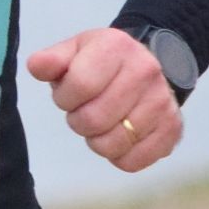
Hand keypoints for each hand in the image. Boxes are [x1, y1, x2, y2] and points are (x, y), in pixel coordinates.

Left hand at [25, 27, 179, 172]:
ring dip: (97, 140)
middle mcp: (146, 71)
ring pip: (112, 144)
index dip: (64, 98)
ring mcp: (162, 102)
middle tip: (84, 111)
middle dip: (79, 121)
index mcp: (117, 47)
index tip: (68, 95)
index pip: (79, 86)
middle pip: (94, 120)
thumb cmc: (101, 62)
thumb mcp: (75, 51)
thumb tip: (36, 66)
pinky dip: (119, 156)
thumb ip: (52, 60)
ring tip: (102, 123)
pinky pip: (133, 162)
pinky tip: (120, 136)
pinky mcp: (172, 130)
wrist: (146, 65)